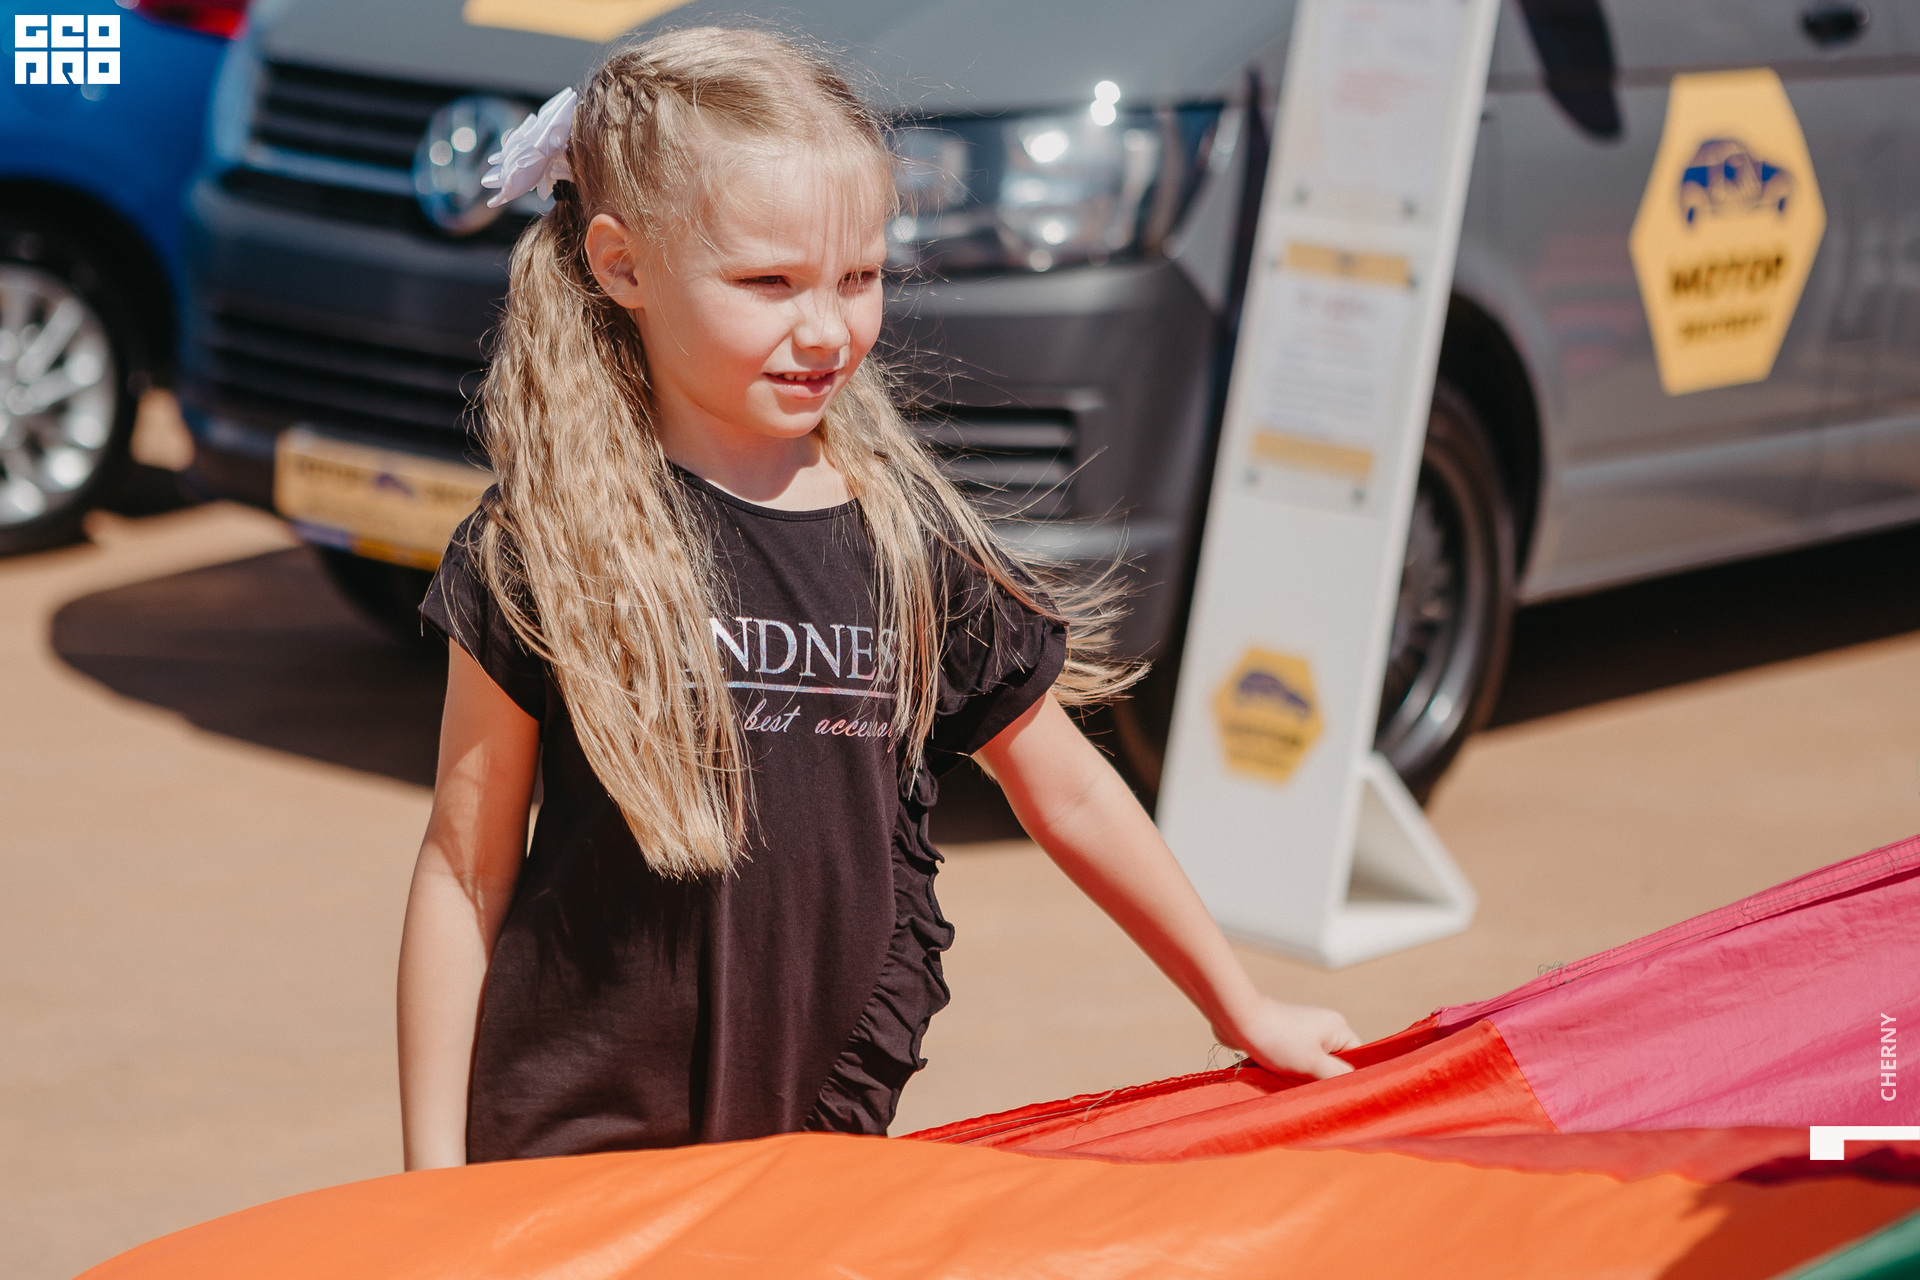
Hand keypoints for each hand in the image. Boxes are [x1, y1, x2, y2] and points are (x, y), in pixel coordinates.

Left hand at [1214, 997, 1361, 1079]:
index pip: (1357, 1060)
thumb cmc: (1277, 1040)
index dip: (1348, 1079)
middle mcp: (1324, 1027)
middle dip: (1322, 1081)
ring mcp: (1304, 1032)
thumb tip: (1355, 1086)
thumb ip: (1337, 1076)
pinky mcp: (1286, 1038)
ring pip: (1313, 1066)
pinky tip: (1280, 1078)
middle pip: (1334, 1065)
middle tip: (1312, 1092)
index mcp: (1338, 1028)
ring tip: (1291, 1083)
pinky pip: (1296, 1062)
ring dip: (1303, 1078)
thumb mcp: (1313, 1063)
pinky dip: (1290, 1072)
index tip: (1337, 1095)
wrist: (1237, 1020)